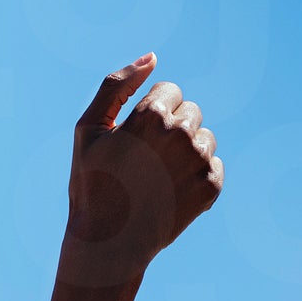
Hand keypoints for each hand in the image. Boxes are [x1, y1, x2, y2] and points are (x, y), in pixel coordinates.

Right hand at [61, 53, 223, 286]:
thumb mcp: (88, 130)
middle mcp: (180, 134)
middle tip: (144, 162)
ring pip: (204, 137)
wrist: (109, 243)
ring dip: (186, 152)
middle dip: (170, 130)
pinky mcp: (211, 186)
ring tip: (158, 178)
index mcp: (151, 115)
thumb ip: (116, 86)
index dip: (149, 114)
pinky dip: (195, 176)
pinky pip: (213, 165)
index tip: (133, 139)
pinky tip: (171, 193)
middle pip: (190, 112)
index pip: (170, 91)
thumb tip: (152, 57)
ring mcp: (199, 161)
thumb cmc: (92, 184)